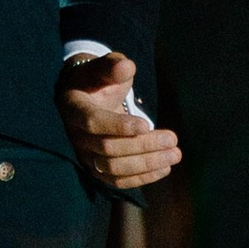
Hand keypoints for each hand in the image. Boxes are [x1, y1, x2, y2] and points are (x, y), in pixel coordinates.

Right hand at [58, 52, 178, 190]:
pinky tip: (165, 168)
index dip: (118, 126)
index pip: (92, 122)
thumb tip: (126, 66)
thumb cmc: (97, 81)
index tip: (147, 124)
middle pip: (107, 149)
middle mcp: (74, 135)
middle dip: (142, 146)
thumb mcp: (103, 69)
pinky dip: (142, 178)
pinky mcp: (95, 169)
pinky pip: (117, 181)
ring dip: (146, 164)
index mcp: (73, 108)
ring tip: (174, 154)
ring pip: (113, 168)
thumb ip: (113, 67)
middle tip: (172, 139)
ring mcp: (84, 155)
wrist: (85, 98)